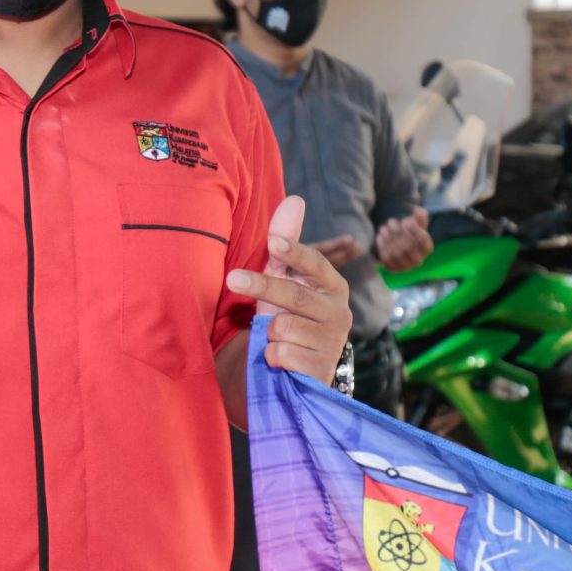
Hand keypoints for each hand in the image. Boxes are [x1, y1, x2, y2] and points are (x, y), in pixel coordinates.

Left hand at [228, 196, 352, 379]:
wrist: (294, 371)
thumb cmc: (288, 316)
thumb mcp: (282, 279)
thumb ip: (286, 243)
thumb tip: (295, 199)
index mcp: (333, 286)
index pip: (315, 263)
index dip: (294, 253)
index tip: (272, 243)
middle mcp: (340, 313)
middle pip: (294, 295)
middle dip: (261, 286)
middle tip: (232, 279)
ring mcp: (332, 343)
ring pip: (282, 328)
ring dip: (268, 334)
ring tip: (278, 338)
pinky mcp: (320, 370)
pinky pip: (281, 354)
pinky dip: (272, 356)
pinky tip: (283, 359)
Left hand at [375, 209, 433, 272]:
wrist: (397, 243)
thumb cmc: (409, 231)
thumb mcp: (416, 222)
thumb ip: (420, 215)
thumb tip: (418, 210)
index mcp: (427, 248)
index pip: (423, 241)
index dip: (414, 230)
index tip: (405, 222)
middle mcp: (418, 260)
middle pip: (408, 247)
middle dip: (398, 232)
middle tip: (391, 222)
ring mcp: (406, 266)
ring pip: (396, 253)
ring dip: (388, 238)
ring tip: (384, 228)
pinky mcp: (393, 268)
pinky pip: (386, 258)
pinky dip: (382, 245)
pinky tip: (380, 236)